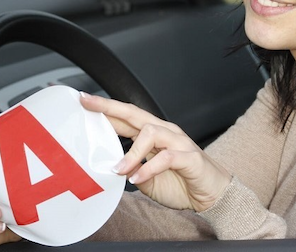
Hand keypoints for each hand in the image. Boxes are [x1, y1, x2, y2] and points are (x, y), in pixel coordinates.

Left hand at [80, 93, 231, 211]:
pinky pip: (166, 157)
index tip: (83, 101)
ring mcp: (178, 142)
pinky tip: (138, 178)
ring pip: (150, 133)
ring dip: (131, 152)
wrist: (212, 195)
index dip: (105, 109)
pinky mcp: (189, 157)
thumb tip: (111, 168)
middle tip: (88, 104)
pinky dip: (149, 168)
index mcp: (154, 134)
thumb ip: (131, 170)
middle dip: (110, 107)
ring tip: (119, 170)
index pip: (126, 117)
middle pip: (135, 113)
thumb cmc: (182, 183)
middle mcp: (166, 132)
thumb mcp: (146, 179)